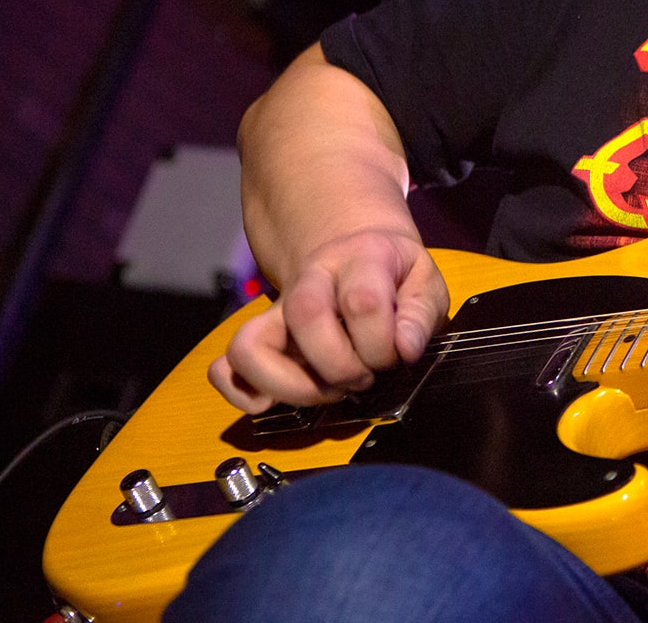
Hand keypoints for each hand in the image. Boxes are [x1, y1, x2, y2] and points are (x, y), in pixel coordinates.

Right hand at [209, 227, 448, 412]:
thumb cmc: (392, 274)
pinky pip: (223, 368)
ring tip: (327, 392)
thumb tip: (404, 349)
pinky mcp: (257, 340)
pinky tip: (280, 400)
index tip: (397, 357)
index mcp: (359, 259)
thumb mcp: (424, 279)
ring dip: (290, 386)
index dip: (382, 343)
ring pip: (248, 346)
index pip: (362, 301)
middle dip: (339, 365)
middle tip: (363, 378)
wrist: (353, 248)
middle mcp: (309, 282)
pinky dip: (244, 395)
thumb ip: (420, 312)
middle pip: (303, 316)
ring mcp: (276, 312)